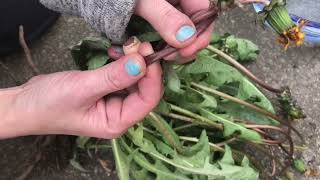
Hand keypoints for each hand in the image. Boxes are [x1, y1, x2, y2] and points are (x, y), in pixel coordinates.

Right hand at [1, 42, 161, 138]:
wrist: (27, 104)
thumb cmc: (50, 104)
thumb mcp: (83, 88)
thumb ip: (113, 76)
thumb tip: (142, 63)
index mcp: (117, 122)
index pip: (147, 100)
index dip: (152, 76)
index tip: (147, 53)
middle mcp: (120, 114)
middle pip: (145, 89)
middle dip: (144, 66)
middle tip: (136, 44)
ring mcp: (114, 102)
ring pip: (136, 80)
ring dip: (133, 62)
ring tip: (124, 47)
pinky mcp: (108, 91)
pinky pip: (124, 75)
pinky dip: (123, 62)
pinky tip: (115, 53)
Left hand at [135, 0, 213, 62]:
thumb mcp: (143, 1)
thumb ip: (164, 17)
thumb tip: (187, 38)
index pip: (204, 13)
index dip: (200, 34)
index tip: (186, 52)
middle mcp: (180, 4)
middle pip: (196, 27)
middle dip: (187, 45)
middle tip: (170, 58)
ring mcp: (171, 14)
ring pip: (183, 36)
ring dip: (175, 50)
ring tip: (160, 57)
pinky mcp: (160, 24)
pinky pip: (168, 39)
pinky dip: (164, 48)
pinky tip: (155, 54)